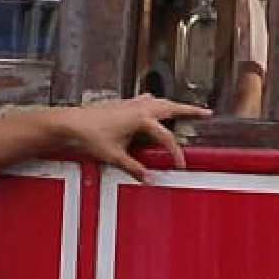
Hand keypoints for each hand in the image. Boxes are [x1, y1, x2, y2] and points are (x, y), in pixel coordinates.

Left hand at [59, 95, 206, 177]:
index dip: (176, 152)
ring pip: (161, 101)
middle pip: (172, 107)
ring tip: (187, 109)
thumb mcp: (115, 156)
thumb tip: (148, 178)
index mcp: (141, 119)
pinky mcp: (124, 104)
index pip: (166, 137)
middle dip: (190, 110)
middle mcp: (139, 107)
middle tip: (206, 112)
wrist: (72, 123)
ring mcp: (132, 103)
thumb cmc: (91, 136)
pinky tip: (155, 104)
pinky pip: (148, 100)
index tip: (181, 163)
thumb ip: (134, 168)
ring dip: (175, 104)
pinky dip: (157, 102)